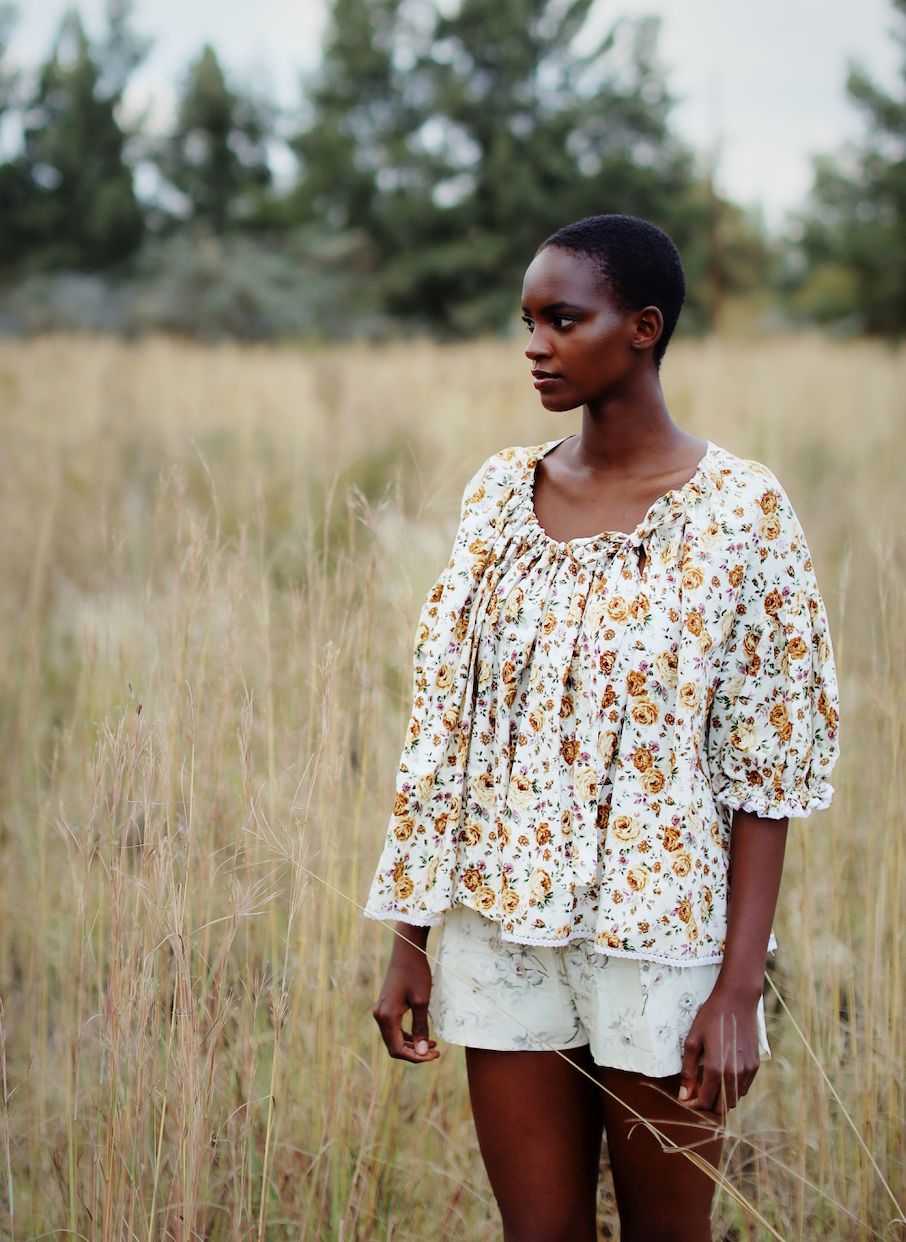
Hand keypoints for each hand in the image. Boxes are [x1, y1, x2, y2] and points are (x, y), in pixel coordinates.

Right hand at [373, 924, 439, 1063]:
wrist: (407, 951)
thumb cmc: (415, 973)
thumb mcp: (422, 1002)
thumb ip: (420, 1029)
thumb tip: (422, 1053)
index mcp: (386, 1016)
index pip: (397, 1049)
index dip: (416, 1057)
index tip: (434, 1055)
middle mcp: (380, 1016)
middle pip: (394, 1046)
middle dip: (415, 1053)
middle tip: (436, 1053)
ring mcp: (381, 1011)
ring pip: (394, 1038)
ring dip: (412, 1045)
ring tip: (433, 1046)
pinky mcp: (386, 1006)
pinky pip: (394, 1028)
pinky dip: (407, 1035)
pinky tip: (423, 1036)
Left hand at [678, 983, 760, 1113]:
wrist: (737, 1000)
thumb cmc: (712, 1017)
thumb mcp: (693, 1040)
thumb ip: (689, 1071)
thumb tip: (684, 1095)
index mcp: (717, 1069)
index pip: (705, 1102)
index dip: (693, 1104)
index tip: (686, 1098)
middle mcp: (734, 1074)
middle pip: (721, 1108)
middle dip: (707, 1104)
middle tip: (696, 1090)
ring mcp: (747, 1071)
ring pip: (733, 1100)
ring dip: (720, 1097)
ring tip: (708, 1080)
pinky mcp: (755, 1066)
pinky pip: (743, 1089)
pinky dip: (732, 1088)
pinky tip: (722, 1073)